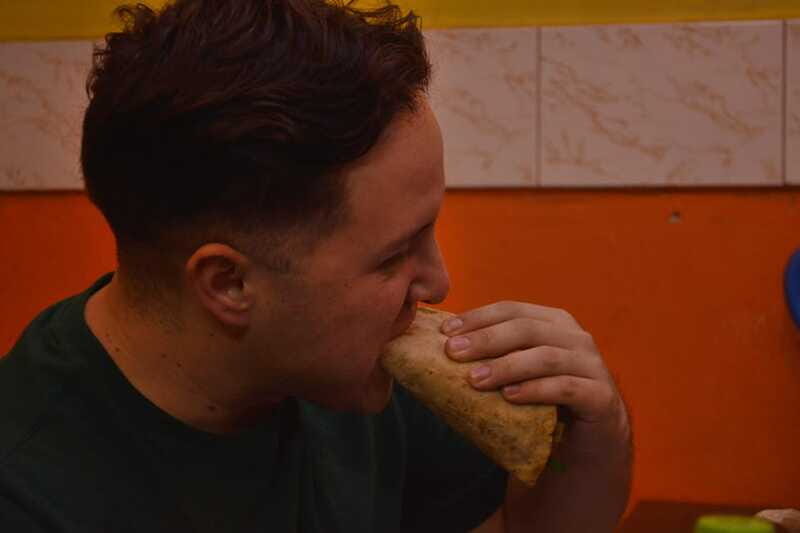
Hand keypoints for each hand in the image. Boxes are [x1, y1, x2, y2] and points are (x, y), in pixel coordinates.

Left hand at [440, 301, 629, 461]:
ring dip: (506, 366)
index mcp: (552, 322)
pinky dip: (536, 390)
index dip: (478, 318)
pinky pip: (567, 388)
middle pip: (526, 329)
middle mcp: (575, 337)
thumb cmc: (544, 402)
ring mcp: (592, 365)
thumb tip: (440, 348)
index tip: (445, 332)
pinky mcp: (600, 396)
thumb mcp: (518, 373)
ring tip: (474, 379)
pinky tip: (510, 396)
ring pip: (545, 357)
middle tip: (452, 353)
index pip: (511, 310)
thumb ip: (493, 357)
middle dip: (486, 339)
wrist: (590, 443)